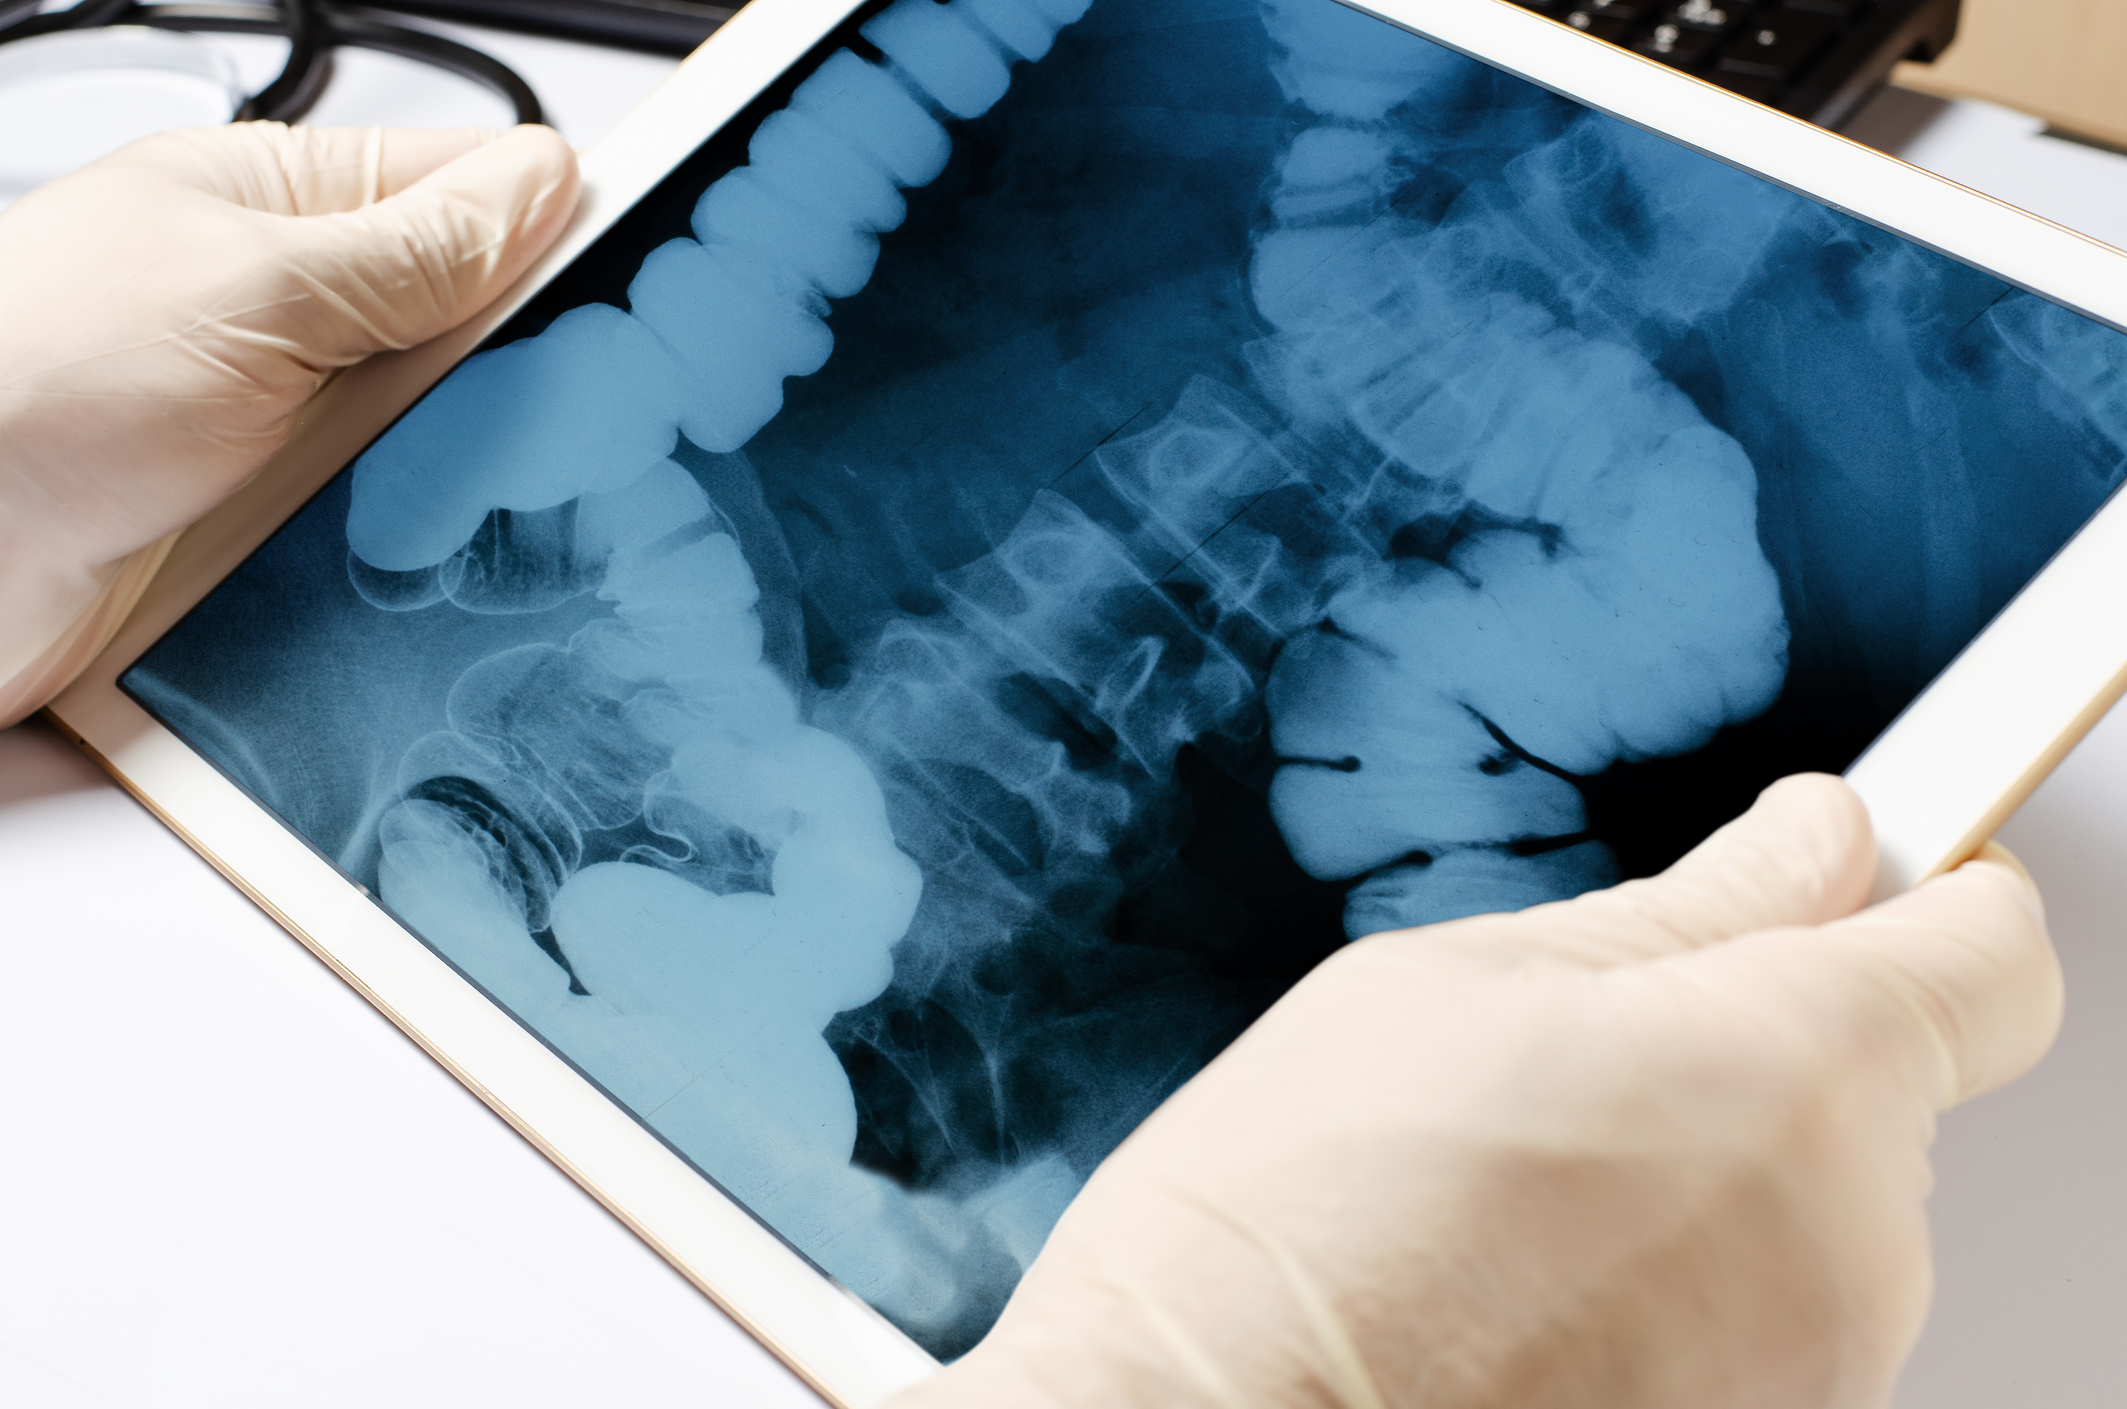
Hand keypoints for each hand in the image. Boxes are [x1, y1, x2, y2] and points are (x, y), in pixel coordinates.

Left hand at [0, 122, 578, 724]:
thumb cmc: (21, 386)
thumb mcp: (255, 289)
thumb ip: (412, 249)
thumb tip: (544, 184)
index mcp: (282, 207)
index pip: (472, 187)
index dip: (562, 228)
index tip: (638, 286)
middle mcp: (292, 310)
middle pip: (478, 330)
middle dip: (519, 373)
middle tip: (551, 407)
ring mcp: (290, 422)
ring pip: (447, 441)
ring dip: (460, 473)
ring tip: (456, 488)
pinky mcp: (280, 524)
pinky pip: (396, 531)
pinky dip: (417, 550)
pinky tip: (424, 560)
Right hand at [892, 774, 2059, 1408]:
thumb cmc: (1297, 1223)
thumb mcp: (1465, 982)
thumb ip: (1686, 907)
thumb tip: (1809, 845)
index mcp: (1791, 1070)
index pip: (1992, 954)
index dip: (1933, 890)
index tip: (1870, 871)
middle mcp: (1852, 1238)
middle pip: (1889, 1081)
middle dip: (1768, 1030)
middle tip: (1594, 1038)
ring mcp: (1818, 1365)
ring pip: (1821, 1201)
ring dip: (1720, 1162)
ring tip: (1534, 1173)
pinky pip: (1772, 1310)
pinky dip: (1691, 1275)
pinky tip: (1539, 1266)